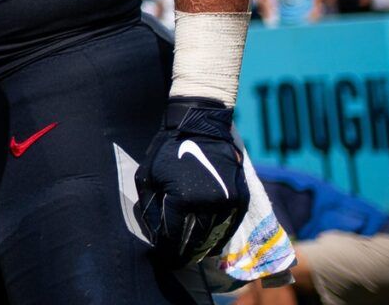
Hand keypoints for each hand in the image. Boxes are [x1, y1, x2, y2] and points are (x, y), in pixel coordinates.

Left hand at [134, 97, 250, 263]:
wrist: (199, 126)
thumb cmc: (167, 149)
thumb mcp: (147, 175)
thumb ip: (149, 206)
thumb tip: (154, 232)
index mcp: (182, 199)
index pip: (173, 235)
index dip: (167, 250)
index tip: (163, 259)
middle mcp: (207, 204)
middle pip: (196, 241)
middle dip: (185, 253)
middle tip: (178, 260)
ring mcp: (227, 202)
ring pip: (215, 236)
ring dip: (204, 247)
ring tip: (193, 253)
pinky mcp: (240, 198)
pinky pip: (230, 224)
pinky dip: (220, 234)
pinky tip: (210, 240)